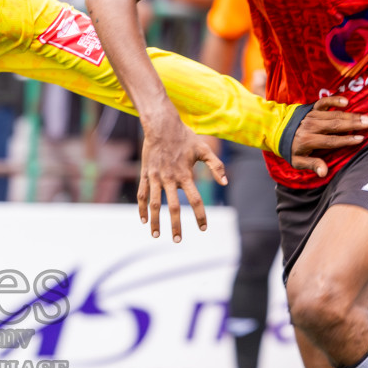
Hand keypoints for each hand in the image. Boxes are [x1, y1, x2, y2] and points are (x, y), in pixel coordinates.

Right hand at [137, 107, 225, 242]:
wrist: (161, 126)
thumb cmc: (185, 138)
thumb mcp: (204, 150)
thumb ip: (216, 166)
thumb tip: (225, 183)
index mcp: (185, 174)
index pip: (195, 200)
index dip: (200, 215)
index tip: (203, 228)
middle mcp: (169, 178)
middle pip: (174, 207)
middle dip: (176, 225)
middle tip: (177, 240)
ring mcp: (155, 177)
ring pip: (154, 204)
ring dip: (155, 221)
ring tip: (156, 235)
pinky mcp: (145, 175)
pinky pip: (142, 195)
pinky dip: (142, 208)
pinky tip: (142, 220)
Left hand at [288, 95, 367, 178]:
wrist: (276, 130)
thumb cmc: (291, 148)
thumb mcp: (297, 161)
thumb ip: (312, 165)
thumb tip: (324, 173)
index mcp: (307, 140)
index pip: (331, 141)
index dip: (346, 140)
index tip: (361, 139)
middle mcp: (310, 126)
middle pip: (335, 125)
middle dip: (353, 124)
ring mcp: (311, 116)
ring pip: (334, 115)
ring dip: (350, 116)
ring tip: (365, 117)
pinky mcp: (311, 108)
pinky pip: (324, 103)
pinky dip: (334, 100)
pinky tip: (346, 102)